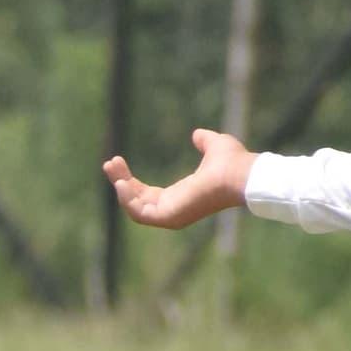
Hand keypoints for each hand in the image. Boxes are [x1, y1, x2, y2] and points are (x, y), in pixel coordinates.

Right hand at [101, 128, 254, 228]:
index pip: (147, 194)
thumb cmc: (232, 163)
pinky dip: (127, 199)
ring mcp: (171, 216)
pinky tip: (121, 181)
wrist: (240, 173)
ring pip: (134, 208)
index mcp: (181, 197)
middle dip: (120, 181)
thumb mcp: (214, 145)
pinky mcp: (169, 217)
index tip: (118, 161)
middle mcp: (174, 209)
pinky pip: (140, 213)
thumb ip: (204, 141)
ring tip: (112, 168)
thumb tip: (198, 134)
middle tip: (110, 162)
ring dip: (120, 189)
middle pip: (136, 200)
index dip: (130, 179)